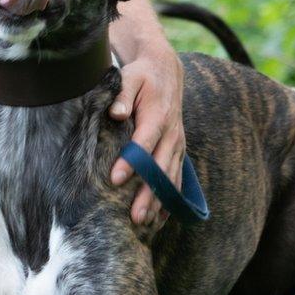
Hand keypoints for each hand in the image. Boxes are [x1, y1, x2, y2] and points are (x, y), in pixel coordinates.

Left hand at [109, 46, 185, 224]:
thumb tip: (116, 113)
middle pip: (161, 169)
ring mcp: (177, 144)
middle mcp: (172, 133)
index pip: (144, 143)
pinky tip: (159, 219)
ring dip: (159, 202)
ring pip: (170, 178)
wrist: (165, 70)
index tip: (116, 179)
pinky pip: (177, 179)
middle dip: (148, 194)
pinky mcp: (177, 150)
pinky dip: (170, 199)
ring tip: (144, 224)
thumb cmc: (141, 76)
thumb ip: (122, 95)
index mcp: (158, 116)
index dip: (132, 162)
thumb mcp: (130, 78)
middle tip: (134, 216)